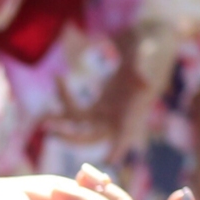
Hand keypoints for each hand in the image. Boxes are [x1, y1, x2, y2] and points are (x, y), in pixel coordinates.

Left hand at [46, 18, 175, 157]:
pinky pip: (77, 109)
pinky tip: (58, 78)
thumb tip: (145, 81)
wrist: (153, 37)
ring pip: (81, 127)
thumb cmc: (157, 44)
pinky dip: (64, 97)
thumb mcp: (152, 52)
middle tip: (52, 132)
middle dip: (72, 139)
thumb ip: (145, 67)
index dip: (116, 150)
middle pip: (94, 138)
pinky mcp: (99, 104)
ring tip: (42, 119)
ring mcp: (109, 113)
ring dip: (60, 124)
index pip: (125, 136)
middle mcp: (121, 118)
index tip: (106, 162)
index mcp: (136, 111)